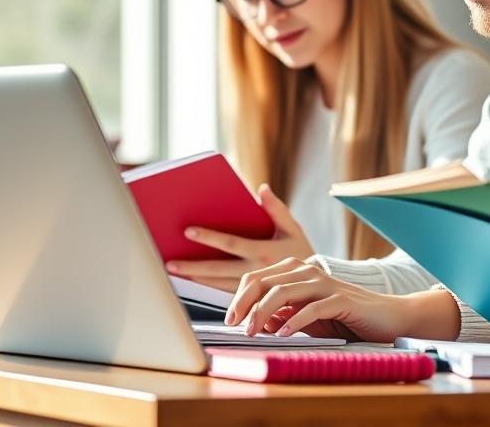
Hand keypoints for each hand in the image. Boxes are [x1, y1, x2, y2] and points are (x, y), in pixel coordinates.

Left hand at [164, 184, 314, 291]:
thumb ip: (276, 209)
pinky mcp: (253, 300)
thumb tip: (261, 189)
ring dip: (196, 279)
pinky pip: (225, 294)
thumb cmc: (303, 252)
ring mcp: (254, 288)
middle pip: (219, 269)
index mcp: (265, 252)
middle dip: (193, 266)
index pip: (231, 244)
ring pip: (219, 284)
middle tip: (169, 263)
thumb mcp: (293, 229)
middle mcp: (257, 271)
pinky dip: (207, 288)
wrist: (319, 288)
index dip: (210, 237)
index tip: (188, 231)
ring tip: (175, 274)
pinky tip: (193, 283)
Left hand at [224, 258, 456, 342]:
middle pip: (265, 281)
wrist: (387, 316)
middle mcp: (308, 272)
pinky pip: (313, 308)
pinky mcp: (341, 299)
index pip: (257, 278)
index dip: (239, 297)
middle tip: (234, 325)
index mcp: (296, 272)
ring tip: (253, 331)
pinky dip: (295, 321)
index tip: (229, 319)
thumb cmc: (344, 317)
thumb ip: (282, 315)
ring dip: (264, 313)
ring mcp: (325, 284)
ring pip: (284, 292)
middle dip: (244, 303)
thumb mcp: (306, 317)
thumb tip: (257, 322)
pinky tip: (284, 333)